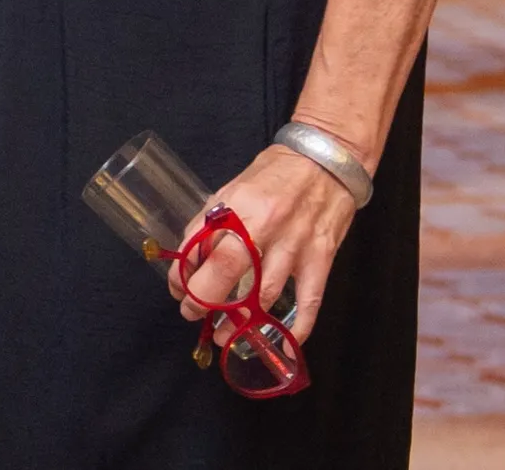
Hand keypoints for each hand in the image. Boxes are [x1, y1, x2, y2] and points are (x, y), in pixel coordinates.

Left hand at [174, 137, 360, 344]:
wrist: (328, 161)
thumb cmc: (274, 175)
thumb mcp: (233, 189)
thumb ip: (212, 222)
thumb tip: (190, 259)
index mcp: (239, 206)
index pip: (201, 246)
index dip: (184, 274)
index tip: (177, 288)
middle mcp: (266, 227)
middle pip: (229, 272)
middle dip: (205, 300)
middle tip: (191, 313)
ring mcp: (296, 245)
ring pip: (265, 294)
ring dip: (242, 321)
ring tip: (226, 334)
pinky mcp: (322, 258)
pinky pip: (310, 300)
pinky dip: (298, 326)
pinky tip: (284, 343)